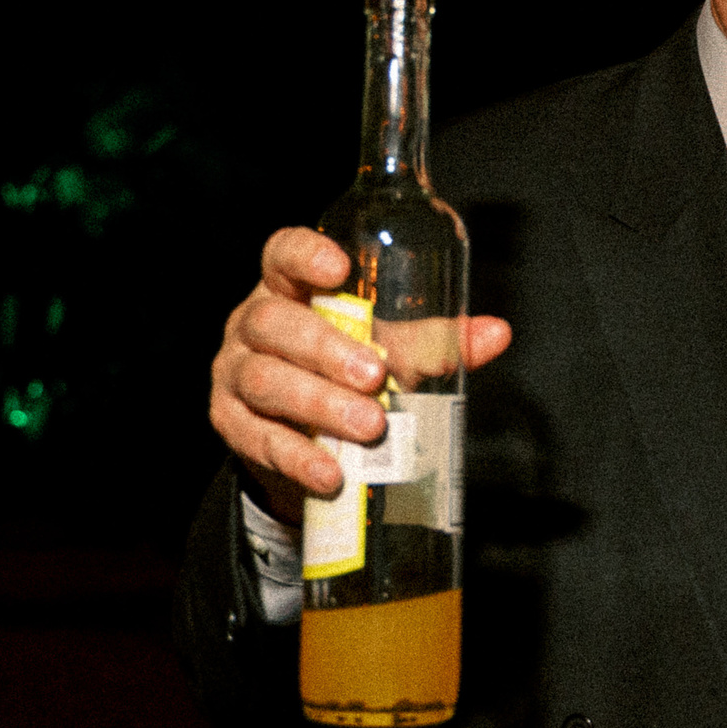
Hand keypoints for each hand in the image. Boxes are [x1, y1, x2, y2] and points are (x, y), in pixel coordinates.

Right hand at [209, 227, 513, 514]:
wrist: (303, 439)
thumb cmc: (347, 372)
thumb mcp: (387, 348)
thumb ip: (434, 341)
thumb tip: (495, 333)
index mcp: (289, 289)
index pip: (281, 254)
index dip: (304, 255)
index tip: (340, 267)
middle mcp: (252, 325)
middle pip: (274, 324)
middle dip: (327, 349)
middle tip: (375, 376)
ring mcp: (234, 375)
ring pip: (265, 380)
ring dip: (320, 405)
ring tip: (370, 427)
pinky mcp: (231, 426)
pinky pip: (258, 439)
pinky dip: (298, 457)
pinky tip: (331, 473)